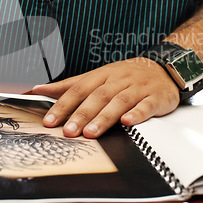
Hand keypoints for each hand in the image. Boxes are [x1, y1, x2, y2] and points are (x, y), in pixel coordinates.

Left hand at [32, 58, 179, 138]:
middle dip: (81, 114)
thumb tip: (38, 89)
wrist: (164, 69)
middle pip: (97, 96)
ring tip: (90, 133)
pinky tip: (127, 122)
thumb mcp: (97, 76)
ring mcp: (137, 88)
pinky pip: (146, 105)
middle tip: (67, 132)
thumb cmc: (126, 76)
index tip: (49, 121)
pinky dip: (137, 113)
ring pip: (119, 101)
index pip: (79, 89)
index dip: (63, 105)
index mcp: (102, 74)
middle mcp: (118, 79)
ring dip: (104, 117)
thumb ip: (68, 85)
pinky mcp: (155, 97)